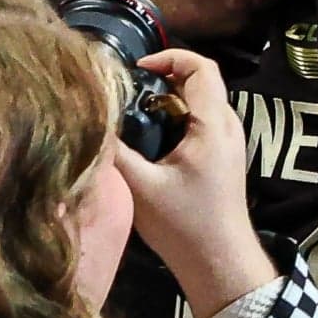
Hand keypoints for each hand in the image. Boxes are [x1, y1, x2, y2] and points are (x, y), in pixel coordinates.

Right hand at [114, 50, 275, 317]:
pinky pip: (200, 122)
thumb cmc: (184, 224)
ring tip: (133, 113)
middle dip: (163, 78)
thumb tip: (89, 120)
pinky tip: (149, 139)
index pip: (201, 66)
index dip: (170, 56)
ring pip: (199, 103)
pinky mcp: (222, 157)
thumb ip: (116, 151)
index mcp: (213, 124)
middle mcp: (227, 125)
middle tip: (128, 91)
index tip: (137, 68)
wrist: (219, 261)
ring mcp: (228, 142)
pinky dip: (176, 119)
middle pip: (200, 81)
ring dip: (168, 100)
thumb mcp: (141, 187)